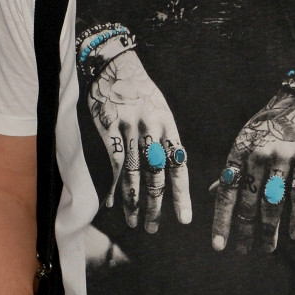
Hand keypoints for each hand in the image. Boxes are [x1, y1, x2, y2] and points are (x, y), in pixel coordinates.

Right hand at [85, 49, 191, 232]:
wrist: (115, 66)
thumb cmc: (139, 91)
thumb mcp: (160, 110)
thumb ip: (165, 137)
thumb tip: (170, 165)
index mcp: (168, 127)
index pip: (179, 166)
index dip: (182, 195)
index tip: (184, 219)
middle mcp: (152, 131)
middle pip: (157, 176)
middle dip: (156, 206)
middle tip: (153, 228)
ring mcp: (130, 131)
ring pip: (135, 175)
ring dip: (134, 202)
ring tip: (135, 222)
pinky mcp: (110, 130)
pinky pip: (114, 165)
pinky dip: (112, 187)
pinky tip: (111, 204)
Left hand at [211, 87, 294, 252]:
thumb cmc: (269, 124)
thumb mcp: (244, 140)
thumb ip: (232, 168)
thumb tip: (213, 193)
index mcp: (238, 152)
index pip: (226, 193)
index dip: (222, 221)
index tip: (218, 245)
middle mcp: (258, 156)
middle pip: (249, 203)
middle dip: (246, 231)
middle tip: (244, 251)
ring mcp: (282, 157)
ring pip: (273, 203)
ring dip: (270, 230)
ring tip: (267, 248)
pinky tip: (292, 234)